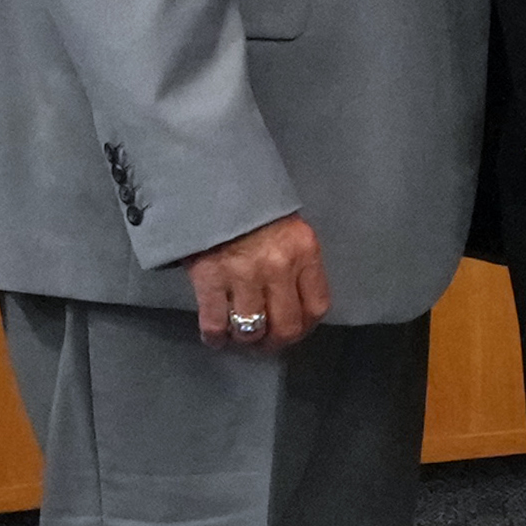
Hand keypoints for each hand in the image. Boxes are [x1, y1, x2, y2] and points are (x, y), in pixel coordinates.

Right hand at [187, 213, 329, 353]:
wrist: (211, 182)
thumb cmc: (253, 206)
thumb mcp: (289, 228)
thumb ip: (297, 262)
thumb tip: (294, 301)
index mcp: (304, 251)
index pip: (317, 306)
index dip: (305, 327)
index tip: (294, 330)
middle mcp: (278, 266)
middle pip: (286, 326)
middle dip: (276, 342)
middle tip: (266, 343)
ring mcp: (243, 275)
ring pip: (251, 329)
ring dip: (246, 340)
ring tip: (240, 337)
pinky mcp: (209, 279)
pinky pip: (216, 323)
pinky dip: (215, 336)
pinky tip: (216, 336)